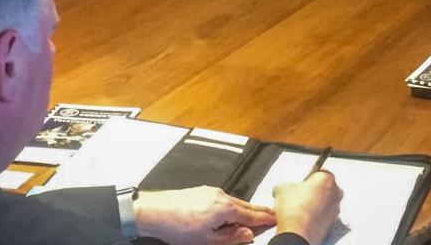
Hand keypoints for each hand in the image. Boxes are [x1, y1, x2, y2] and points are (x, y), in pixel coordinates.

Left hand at [134, 186, 275, 244]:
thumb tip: (248, 234)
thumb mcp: (207, 241)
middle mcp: (221, 196)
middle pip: (245, 205)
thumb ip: (231, 237)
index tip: (276, 219)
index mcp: (226, 208)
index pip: (252, 215)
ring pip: (234, 202)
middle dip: (259, 211)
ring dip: (244, 209)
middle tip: (271, 214)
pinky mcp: (202, 191)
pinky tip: (228, 213)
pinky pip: (222, 199)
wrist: (153, 211)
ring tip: (252, 216)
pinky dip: (231, 206)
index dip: (265, 219)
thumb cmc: (177, 227)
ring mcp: (211, 192)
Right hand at [273, 170, 342, 244]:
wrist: (298, 234)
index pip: (318, 172)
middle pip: (322, 187)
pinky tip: (303, 219)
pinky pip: (323, 216)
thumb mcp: (281, 189)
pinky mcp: (332, 223)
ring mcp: (336, 209)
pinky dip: (315, 216)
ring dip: (313, 204)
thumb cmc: (294, 211)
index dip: (306, 178)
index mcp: (327, 178)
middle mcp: (336, 193)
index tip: (300, 184)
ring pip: (323, 202)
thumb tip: (284, 189)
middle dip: (311, 191)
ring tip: (298, 210)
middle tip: (298, 197)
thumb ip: (286, 184)